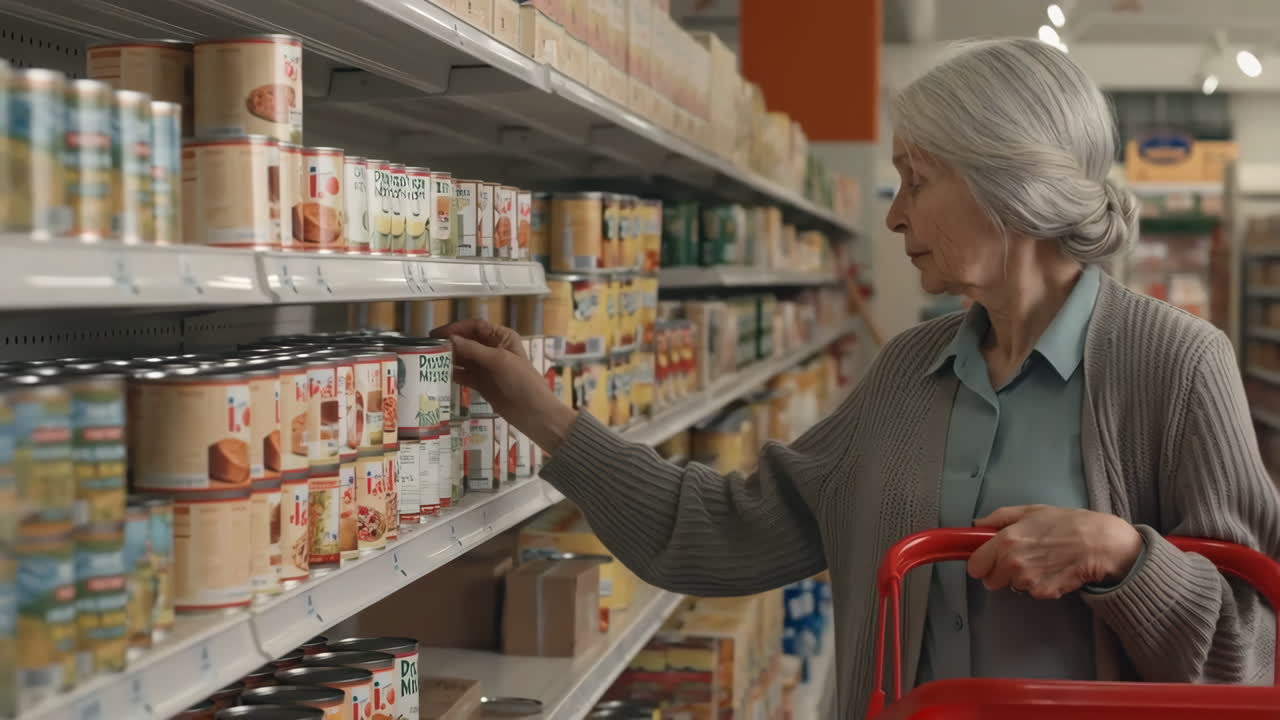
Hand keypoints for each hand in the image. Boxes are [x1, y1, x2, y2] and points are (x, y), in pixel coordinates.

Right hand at [429, 318, 577, 451]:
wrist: (532, 411)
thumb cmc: (520, 380)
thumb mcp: (498, 361)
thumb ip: (473, 349)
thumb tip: (449, 339)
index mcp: (502, 337)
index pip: (475, 326)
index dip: (456, 328)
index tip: (436, 334)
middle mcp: (493, 349)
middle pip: (467, 341)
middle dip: (449, 343)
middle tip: (428, 348)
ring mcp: (486, 367)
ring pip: (463, 358)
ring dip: (449, 358)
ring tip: (429, 361)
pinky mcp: (481, 383)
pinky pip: (464, 374)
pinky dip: (453, 373)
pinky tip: (439, 375)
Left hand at [967, 505, 1143, 599]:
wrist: (1101, 543)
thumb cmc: (1068, 523)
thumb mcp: (1031, 511)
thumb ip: (999, 517)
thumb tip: (977, 524)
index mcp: (1005, 540)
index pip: (975, 565)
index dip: (981, 562)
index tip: (988, 559)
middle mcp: (1013, 563)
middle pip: (990, 581)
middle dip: (1000, 572)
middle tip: (1019, 559)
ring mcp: (1028, 580)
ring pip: (1012, 587)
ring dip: (1022, 578)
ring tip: (1041, 561)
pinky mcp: (1044, 593)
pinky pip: (1032, 593)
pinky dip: (1039, 585)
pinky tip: (1052, 570)